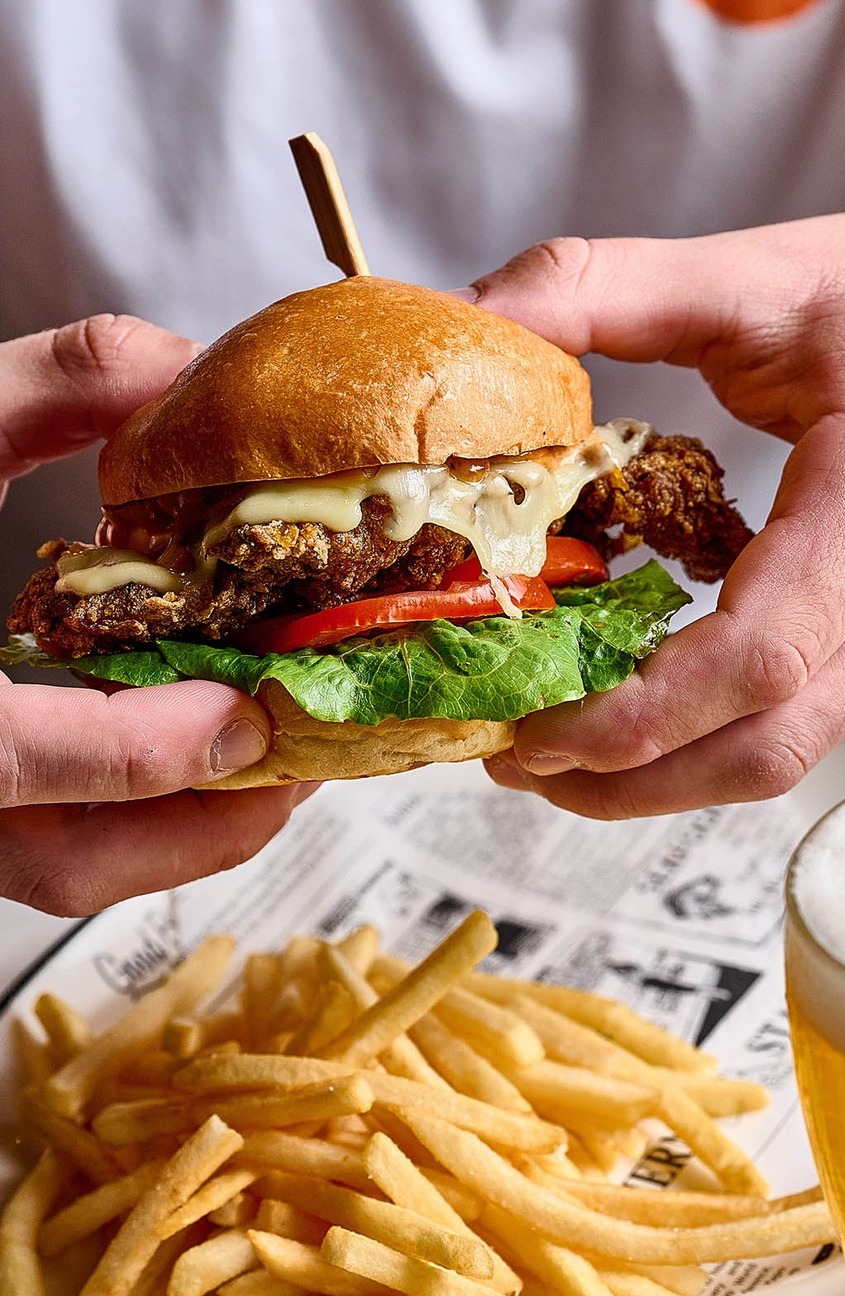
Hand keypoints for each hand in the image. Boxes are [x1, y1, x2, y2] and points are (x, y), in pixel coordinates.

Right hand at [0, 317, 311, 915]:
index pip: (4, 757)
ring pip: (67, 873)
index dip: (134, 752)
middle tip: (310, 750)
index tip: (243, 715)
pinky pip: (62, 848)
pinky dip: (153, 816)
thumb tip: (178, 367)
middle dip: (210, 821)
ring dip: (195, 828)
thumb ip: (37, 393)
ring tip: (287, 751)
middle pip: (64, 863)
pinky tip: (211, 748)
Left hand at [473, 181, 844, 816]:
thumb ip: (606, 286)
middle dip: (633, 780)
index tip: (531, 735)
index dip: (637, 719)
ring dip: (673, 774)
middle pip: (773, 746)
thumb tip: (468, 318)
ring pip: (795, 752)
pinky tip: (655, 701)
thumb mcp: (765, 267)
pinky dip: (726, 732)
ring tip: (568, 749)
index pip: (761, 660)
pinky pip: (821, 717)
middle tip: (518, 760)